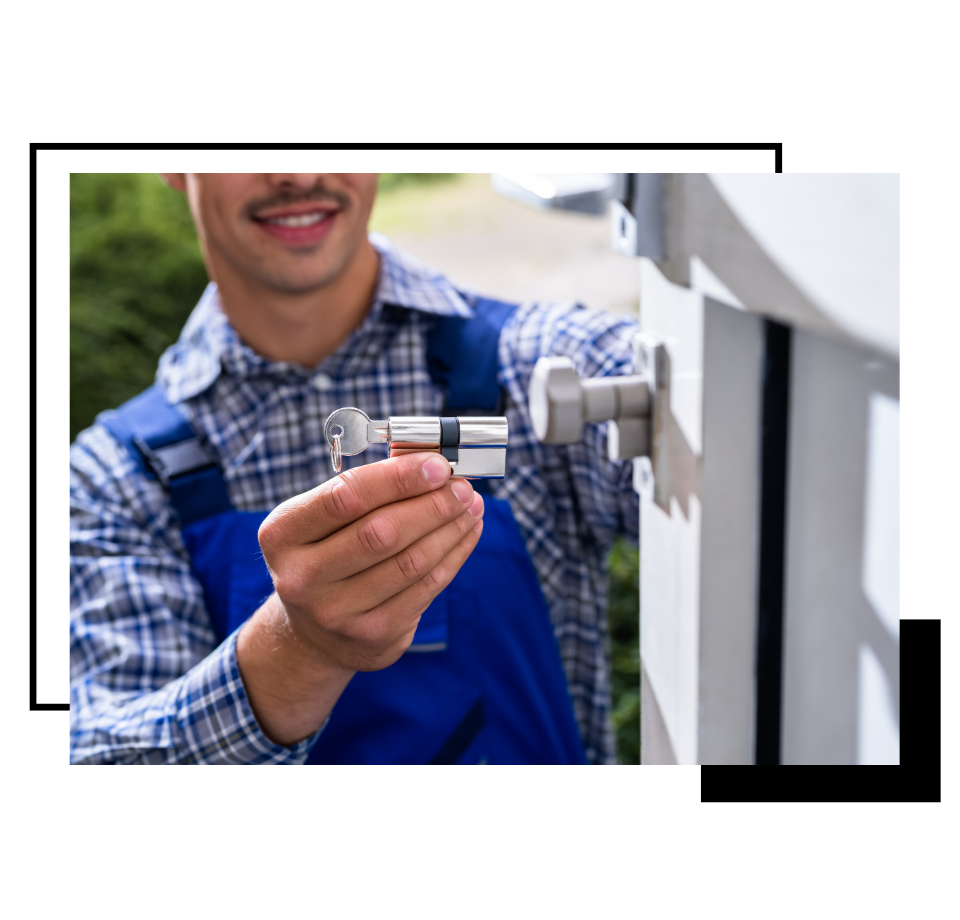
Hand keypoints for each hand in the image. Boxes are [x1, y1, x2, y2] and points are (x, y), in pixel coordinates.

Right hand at [236, 453, 483, 744]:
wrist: (313, 633)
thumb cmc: (326, 555)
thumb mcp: (323, 520)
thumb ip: (368, 490)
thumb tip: (430, 462)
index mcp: (282, 534)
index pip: (345, 497)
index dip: (397, 479)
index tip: (437, 465)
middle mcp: (301, 578)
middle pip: (381, 533)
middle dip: (431, 504)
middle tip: (462, 486)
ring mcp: (337, 613)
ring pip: (410, 562)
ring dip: (449, 528)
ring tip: (471, 505)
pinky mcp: (374, 636)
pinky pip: (426, 588)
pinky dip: (454, 554)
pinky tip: (466, 532)